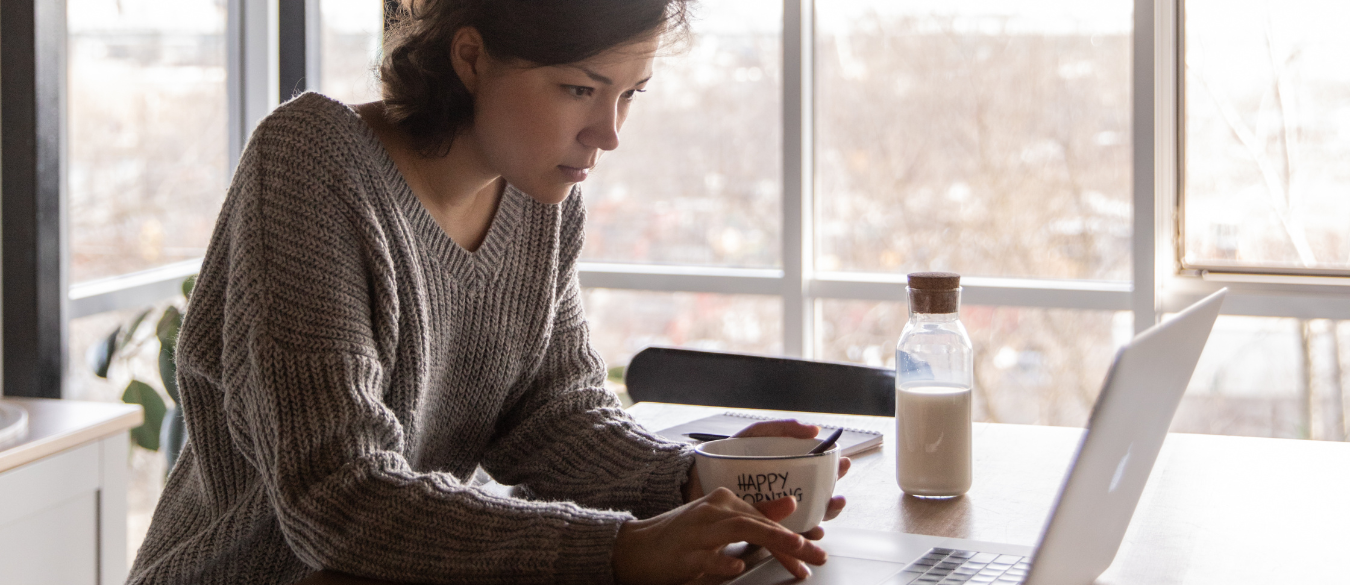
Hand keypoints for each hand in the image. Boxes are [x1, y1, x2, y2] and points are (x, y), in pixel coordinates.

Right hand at [612, 488, 825, 584]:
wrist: (634, 549)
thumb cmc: (679, 539)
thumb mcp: (720, 524)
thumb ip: (756, 514)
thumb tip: (790, 504)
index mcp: (723, 501)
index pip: (765, 519)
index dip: (792, 536)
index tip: (813, 553)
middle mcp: (713, 511)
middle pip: (759, 523)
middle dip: (792, 541)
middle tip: (816, 556)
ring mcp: (698, 531)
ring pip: (741, 529)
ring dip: (772, 540)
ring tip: (795, 551)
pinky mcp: (683, 552)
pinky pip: (707, 556)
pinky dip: (723, 561)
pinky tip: (737, 565)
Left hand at [683, 419, 850, 539]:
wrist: (694, 477)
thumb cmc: (726, 455)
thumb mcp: (756, 435)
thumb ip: (782, 428)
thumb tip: (813, 429)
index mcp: (788, 471)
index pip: (819, 473)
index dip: (836, 470)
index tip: (843, 464)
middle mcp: (785, 493)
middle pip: (819, 501)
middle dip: (833, 502)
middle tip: (837, 497)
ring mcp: (774, 511)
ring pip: (806, 521)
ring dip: (818, 523)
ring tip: (822, 522)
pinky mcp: (760, 527)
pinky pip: (782, 535)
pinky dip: (796, 537)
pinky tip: (802, 534)